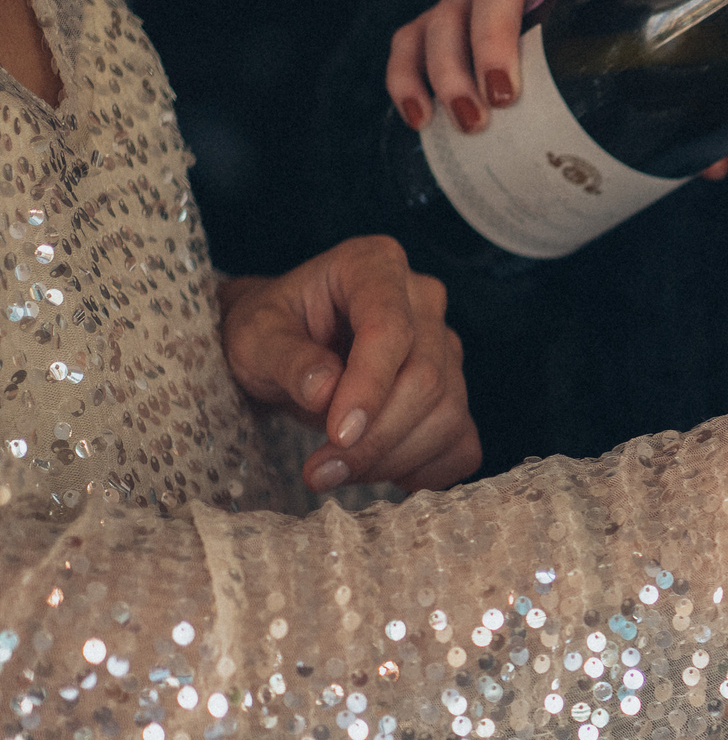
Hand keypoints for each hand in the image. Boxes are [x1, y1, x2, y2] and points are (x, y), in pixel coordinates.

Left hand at [218, 235, 480, 492]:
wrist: (284, 348)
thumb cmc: (268, 331)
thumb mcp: (254, 337)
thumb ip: (287, 358)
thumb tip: (326, 392)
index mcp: (375, 265)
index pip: (391, 329)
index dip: (370, 387)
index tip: (337, 434)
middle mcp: (423, 300)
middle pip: (427, 378)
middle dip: (377, 437)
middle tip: (321, 471)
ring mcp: (447, 348)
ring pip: (448, 414)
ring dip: (393, 459)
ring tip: (336, 472)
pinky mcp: (456, 393)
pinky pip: (461, 444)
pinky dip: (425, 471)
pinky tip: (379, 473)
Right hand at [384, 0, 727, 180]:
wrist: (585, 47)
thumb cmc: (624, 56)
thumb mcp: (651, 71)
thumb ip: (683, 109)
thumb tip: (711, 169)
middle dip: (495, 34)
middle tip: (504, 96)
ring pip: (451, 7)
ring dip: (451, 65)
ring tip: (471, 122)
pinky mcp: (447, 20)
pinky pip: (412, 36)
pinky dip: (406, 74)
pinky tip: (418, 117)